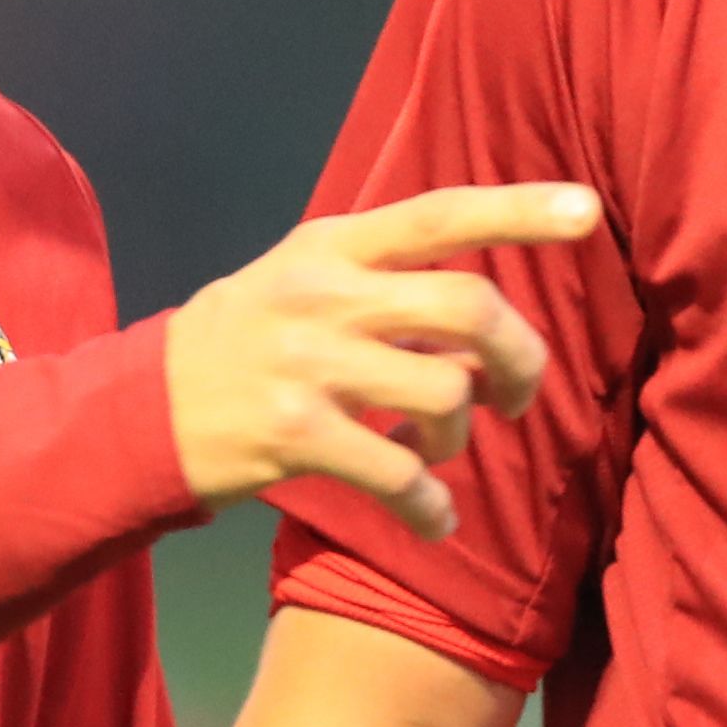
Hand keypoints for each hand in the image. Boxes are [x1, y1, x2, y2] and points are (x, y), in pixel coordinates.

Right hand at [165, 183, 601, 539]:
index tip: (587, 210)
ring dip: (460, 433)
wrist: (139, 412)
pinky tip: (429, 516)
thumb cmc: (241, 342)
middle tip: (517, 394)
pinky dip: (429, 504)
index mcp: (332, 247)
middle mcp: (324, 294)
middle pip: (466, 306)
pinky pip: (399, 472)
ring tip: (437, 448)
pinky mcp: (294, 434)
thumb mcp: (299, 278)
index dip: (518, 210)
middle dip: (518, 356)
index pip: (438, 214)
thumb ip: (382, 277)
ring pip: (444, 390)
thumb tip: (483, 312)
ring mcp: (308, 363)